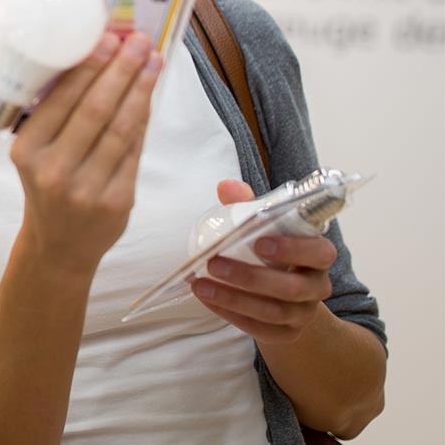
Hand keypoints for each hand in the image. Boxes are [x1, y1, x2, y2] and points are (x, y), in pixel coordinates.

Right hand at [10, 31, 163, 273]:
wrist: (58, 246)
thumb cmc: (47, 187)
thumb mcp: (35, 153)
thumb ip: (58, 117)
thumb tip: (96, 62)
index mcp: (27, 151)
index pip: (63, 100)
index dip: (90, 67)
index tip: (109, 39)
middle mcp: (54, 170)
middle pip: (97, 109)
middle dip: (122, 70)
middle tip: (139, 42)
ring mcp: (87, 189)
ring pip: (122, 128)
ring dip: (141, 90)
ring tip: (153, 61)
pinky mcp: (118, 202)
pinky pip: (135, 151)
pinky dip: (143, 120)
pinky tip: (148, 96)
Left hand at [190, 180, 337, 344]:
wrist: (286, 296)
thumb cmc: (273, 253)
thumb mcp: (265, 228)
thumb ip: (249, 206)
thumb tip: (226, 186)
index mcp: (318, 256)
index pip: (320, 252)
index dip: (293, 249)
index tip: (259, 242)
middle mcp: (316, 286)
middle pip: (292, 287)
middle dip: (250, 276)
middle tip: (214, 262)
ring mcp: (303, 313)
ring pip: (273, 312)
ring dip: (233, 298)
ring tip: (200, 284)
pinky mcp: (286, 334)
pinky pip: (260, 329)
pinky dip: (231, 314)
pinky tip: (207, 300)